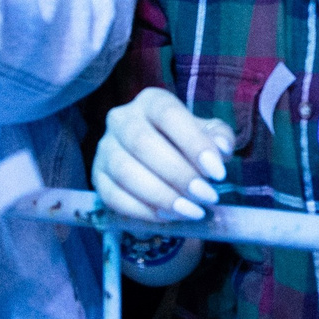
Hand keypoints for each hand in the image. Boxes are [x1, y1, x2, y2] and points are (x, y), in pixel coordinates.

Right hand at [91, 86, 234, 221]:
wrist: (159, 161)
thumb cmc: (186, 143)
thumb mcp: (209, 134)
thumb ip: (219, 138)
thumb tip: (221, 150)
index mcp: (151, 101)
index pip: (167, 113)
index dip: (193, 142)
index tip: (217, 173)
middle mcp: (122, 119)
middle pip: (142, 143)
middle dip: (178, 174)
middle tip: (206, 196)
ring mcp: (105, 148)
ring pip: (125, 172)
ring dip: (161, 195)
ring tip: (191, 211)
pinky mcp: (97, 177)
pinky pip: (113, 196)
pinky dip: (143, 210)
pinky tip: (168, 217)